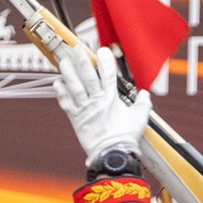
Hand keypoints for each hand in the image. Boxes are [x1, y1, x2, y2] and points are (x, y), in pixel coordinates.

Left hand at [53, 43, 149, 165]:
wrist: (111, 154)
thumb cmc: (126, 137)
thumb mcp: (140, 117)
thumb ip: (143, 103)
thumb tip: (145, 94)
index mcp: (112, 99)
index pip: (108, 74)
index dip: (105, 61)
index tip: (102, 50)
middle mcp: (96, 101)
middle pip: (87, 77)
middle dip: (82, 61)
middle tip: (77, 48)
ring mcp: (84, 109)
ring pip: (74, 87)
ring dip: (68, 72)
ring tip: (63, 60)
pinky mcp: (75, 119)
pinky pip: (66, 103)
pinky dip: (61, 92)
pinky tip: (57, 82)